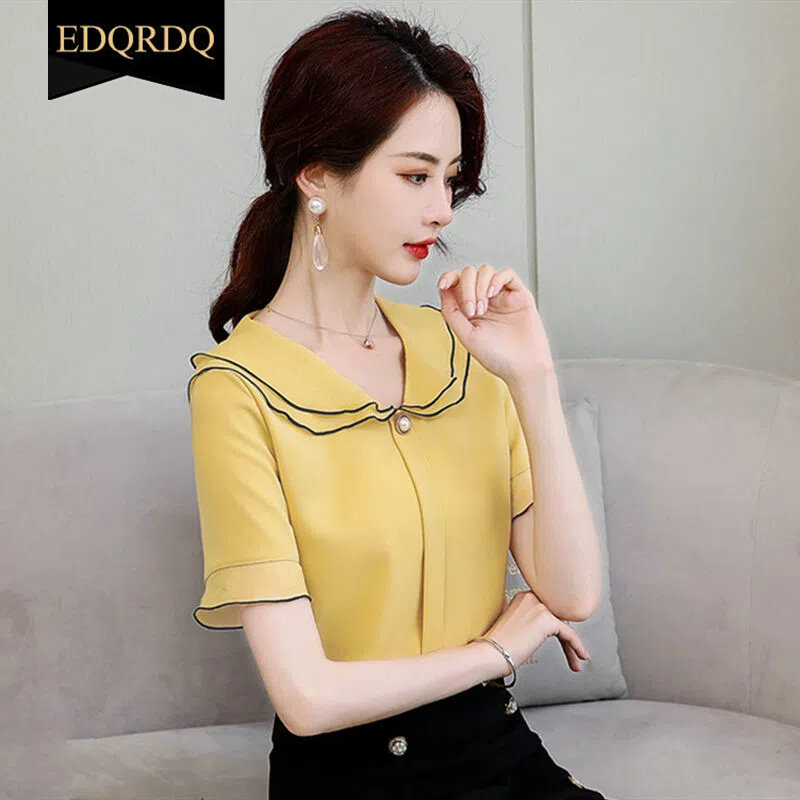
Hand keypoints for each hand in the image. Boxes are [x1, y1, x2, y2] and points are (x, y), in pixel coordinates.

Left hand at [437, 264, 554, 382]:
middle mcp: (485, 301)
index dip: (448, 277)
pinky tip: (493, 293)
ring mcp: (502, 297)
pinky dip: (497, 279)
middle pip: (469, 274)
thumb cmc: (498, 357)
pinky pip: (507, 274)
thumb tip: (443, 291)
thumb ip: (451, 313)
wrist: (523, 367)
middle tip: (472, 311)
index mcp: (469, 310)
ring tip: (484, 308)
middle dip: (466, 289)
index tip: (444, 284)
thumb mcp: (466, 335)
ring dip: (480, 286)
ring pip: (486, 271)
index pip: (455, 284)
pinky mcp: (519, 295)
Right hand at [480, 588, 589, 677]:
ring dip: (572, 645)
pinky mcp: (547, 620)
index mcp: (523, 597)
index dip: (558, 627)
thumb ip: (530, 622)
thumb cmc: (497, 646)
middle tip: (571, 653)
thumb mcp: (515, 626)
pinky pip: (569, 633)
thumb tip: (544, 632)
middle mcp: (532, 598)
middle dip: (566, 636)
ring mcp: (539, 607)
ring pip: (565, 625)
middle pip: (559, 616)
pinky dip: (577, 646)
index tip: (563, 640)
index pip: (549, 610)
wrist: (490, 653)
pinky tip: (580, 655)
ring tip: (576, 660)